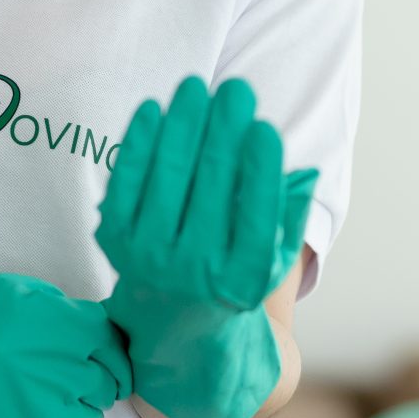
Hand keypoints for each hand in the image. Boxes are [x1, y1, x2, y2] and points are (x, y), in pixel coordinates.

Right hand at [0, 272, 133, 417]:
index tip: (110, 372)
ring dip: (75, 416)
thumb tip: (96, 336)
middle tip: (66, 385)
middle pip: (105, 391)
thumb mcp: (29, 293)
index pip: (119, 355)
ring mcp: (45, 414)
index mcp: (75, 331)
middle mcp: (69, 374)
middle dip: (92, 387)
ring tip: (47, 407)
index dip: (115, 364)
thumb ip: (70, 317)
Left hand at [94, 75, 317, 417]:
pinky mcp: (115, 243)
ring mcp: (149, 259)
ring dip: (182, 126)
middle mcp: (194, 274)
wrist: (177, 331)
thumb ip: (288, 216)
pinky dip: (139, 144)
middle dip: (223, 133)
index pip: (254, 216)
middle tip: (235, 89)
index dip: (259, 169)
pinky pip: (127, 183)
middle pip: (209, 189)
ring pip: (167, 179)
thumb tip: (303, 171)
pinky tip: (154, 109)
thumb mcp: (273, 259)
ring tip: (194, 86)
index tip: (264, 126)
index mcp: (242, 280)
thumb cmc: (236, 279)